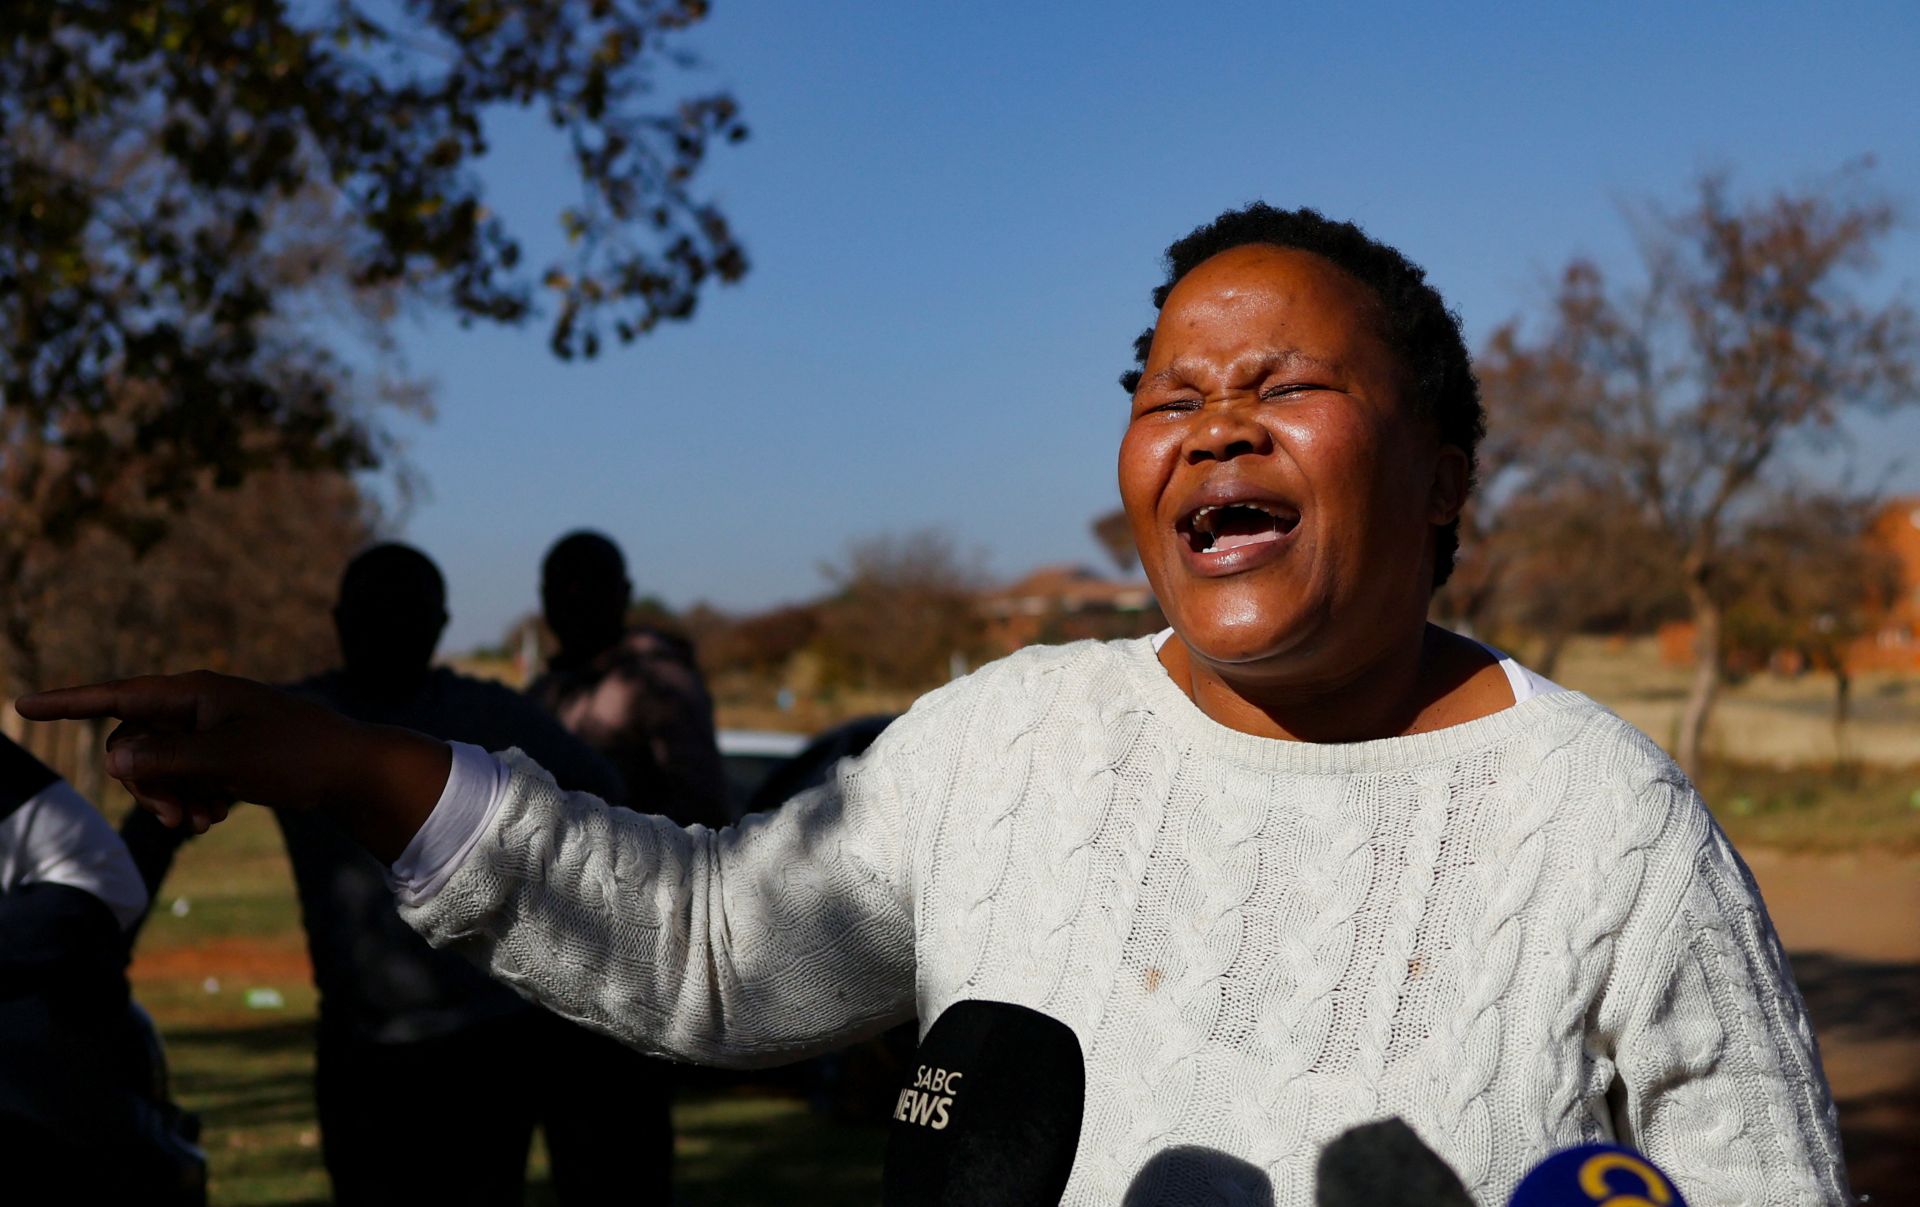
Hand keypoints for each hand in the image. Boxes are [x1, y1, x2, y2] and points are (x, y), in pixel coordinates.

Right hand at [17, 671, 449, 860]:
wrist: (353, 771)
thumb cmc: (294, 757)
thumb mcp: (222, 761)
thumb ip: (163, 759)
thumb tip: (114, 758)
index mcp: (195, 692)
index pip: (118, 695)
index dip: (69, 703)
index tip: (21, 705)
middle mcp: (201, 705)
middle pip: (135, 745)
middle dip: (144, 784)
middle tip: (174, 817)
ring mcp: (216, 729)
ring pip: (161, 767)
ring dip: (170, 798)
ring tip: (201, 822)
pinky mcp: (230, 754)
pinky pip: (188, 778)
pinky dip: (194, 798)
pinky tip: (218, 815)